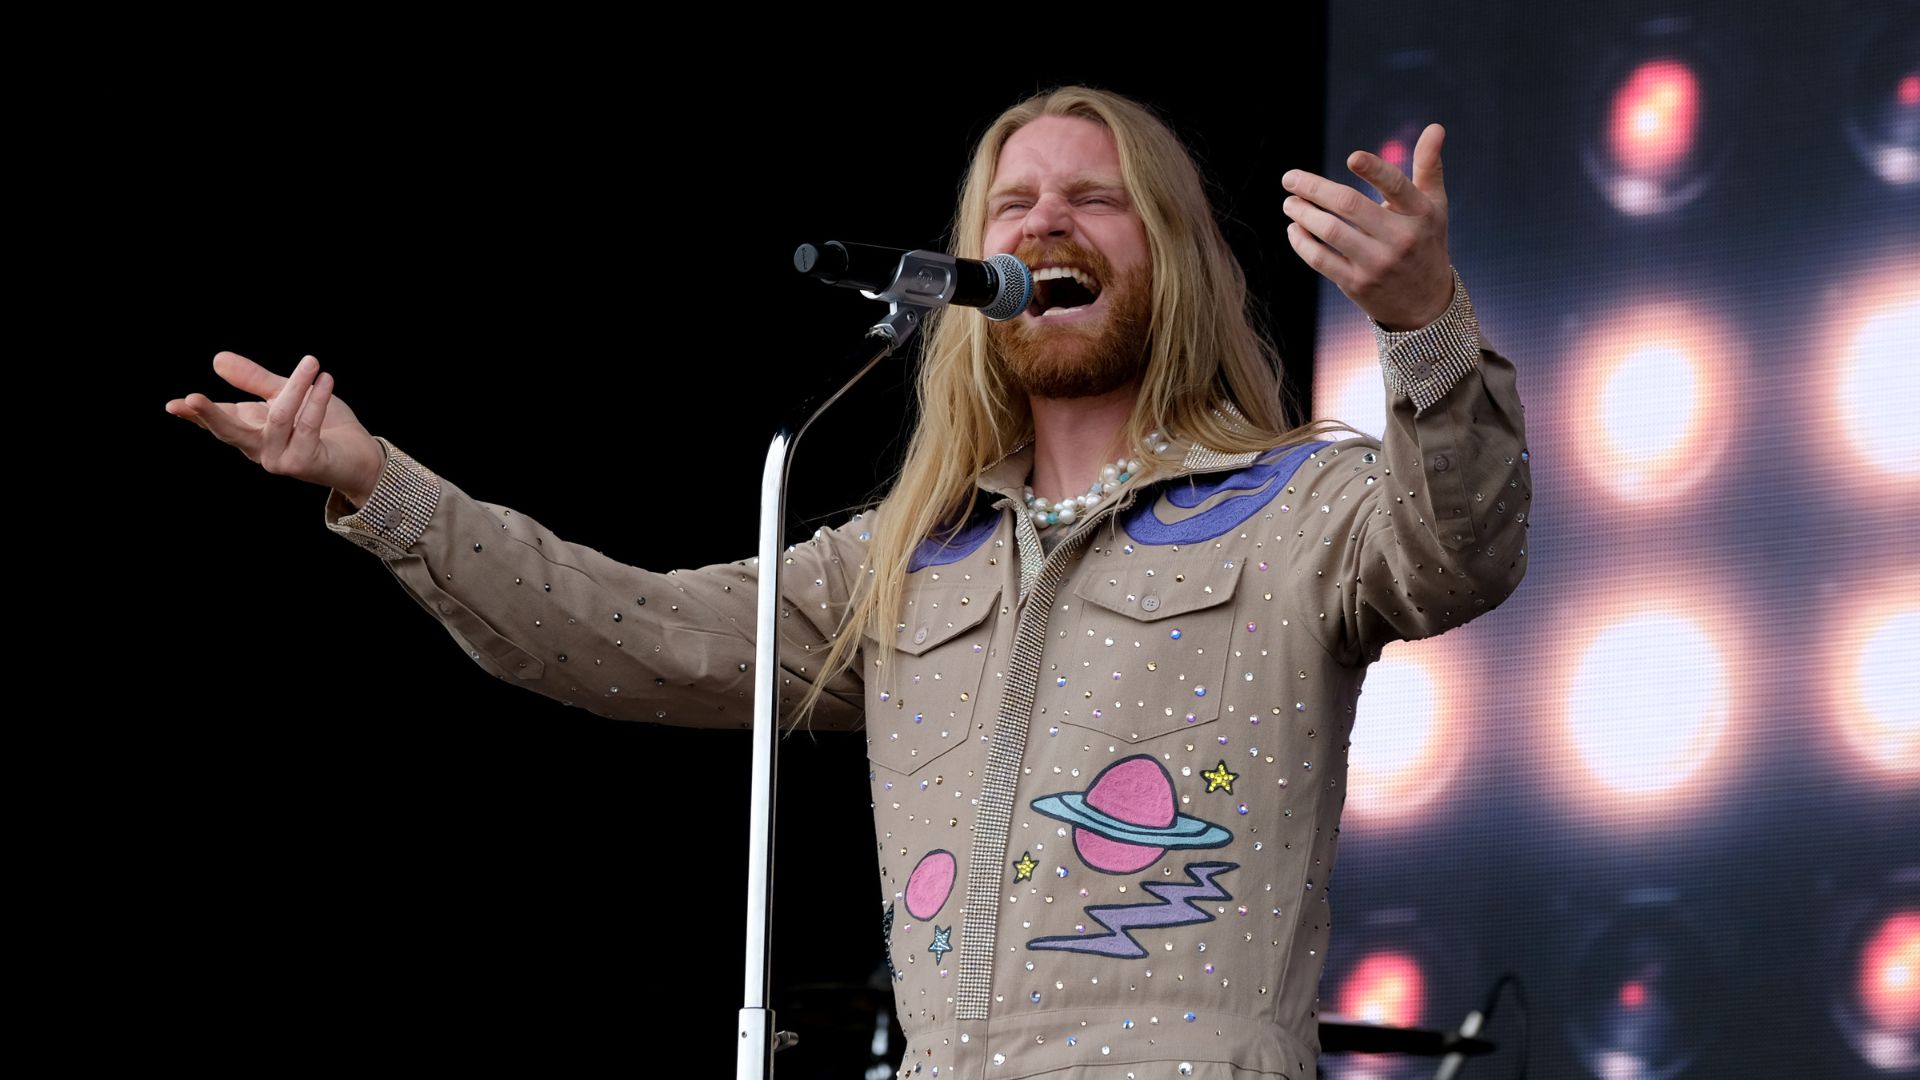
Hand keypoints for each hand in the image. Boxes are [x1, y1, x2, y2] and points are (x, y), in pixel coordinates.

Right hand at [166, 352, 384, 506]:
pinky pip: (307, 425)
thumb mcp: (286, 395)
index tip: (172, 405)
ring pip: (279, 418)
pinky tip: (325, 380)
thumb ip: (255, 380)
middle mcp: (260, 450)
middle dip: (211, 415)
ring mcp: (280, 460)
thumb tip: (217, 360)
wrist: (361, 455)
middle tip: (191, 398)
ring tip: (312, 362)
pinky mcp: (304, 463)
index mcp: (250, 432)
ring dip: (296, 386)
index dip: (196, 414)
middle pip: (230, 432)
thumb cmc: (324, 425)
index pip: (217, 422)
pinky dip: (317, 400)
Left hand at [1281, 122, 1452, 330]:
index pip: (1397, 186)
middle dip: (1313, 188)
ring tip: (1289, 202)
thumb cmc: (1425, 242)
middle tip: (1289, 178)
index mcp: (1420, 214)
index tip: (1352, 157)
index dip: (1375, 170)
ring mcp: (1377, 264)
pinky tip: (1294, 228)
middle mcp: (1400, 239)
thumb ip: (1429, 166)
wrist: (1425, 304)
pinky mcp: (1357, 284)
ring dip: (1303, 213)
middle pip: (1350, 205)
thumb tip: (1435, 127)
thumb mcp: (1434, 206)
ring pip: (1330, 232)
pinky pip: (1321, 259)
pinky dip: (1302, 242)